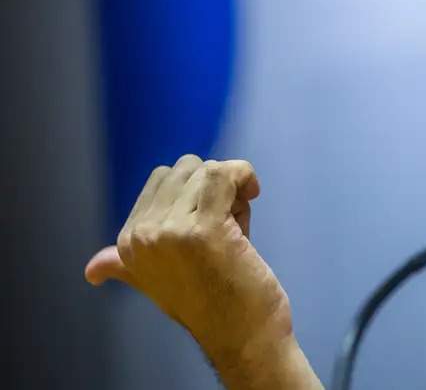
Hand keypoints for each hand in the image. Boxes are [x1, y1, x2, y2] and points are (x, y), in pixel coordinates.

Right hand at [85, 155, 312, 385]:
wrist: (241, 336)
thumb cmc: (211, 303)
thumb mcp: (159, 278)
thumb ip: (126, 265)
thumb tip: (94, 268)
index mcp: (127, 241)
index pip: (162, 178)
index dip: (196, 194)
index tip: (212, 227)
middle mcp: (141, 234)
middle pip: (185, 169)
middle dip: (213, 188)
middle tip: (229, 224)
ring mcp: (169, 230)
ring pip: (206, 169)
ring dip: (232, 189)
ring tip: (238, 224)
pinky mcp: (203, 228)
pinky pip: (224, 173)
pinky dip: (243, 175)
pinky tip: (252, 194)